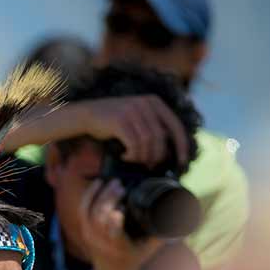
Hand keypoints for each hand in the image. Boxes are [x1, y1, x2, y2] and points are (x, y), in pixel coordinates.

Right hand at [72, 95, 189, 167]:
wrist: (88, 114)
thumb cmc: (114, 121)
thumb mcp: (138, 117)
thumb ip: (153, 127)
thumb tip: (168, 150)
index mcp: (154, 102)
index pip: (176, 126)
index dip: (182, 146)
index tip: (182, 163)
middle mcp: (145, 104)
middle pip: (161, 138)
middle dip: (157, 156)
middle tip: (150, 166)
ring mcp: (132, 111)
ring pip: (148, 142)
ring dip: (143, 157)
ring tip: (135, 161)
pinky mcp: (120, 121)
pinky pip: (134, 144)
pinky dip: (132, 155)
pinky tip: (125, 156)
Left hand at [77, 179, 165, 269]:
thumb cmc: (134, 258)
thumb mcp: (150, 248)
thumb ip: (162, 232)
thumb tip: (179, 214)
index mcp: (118, 246)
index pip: (113, 234)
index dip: (114, 222)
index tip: (120, 209)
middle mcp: (101, 241)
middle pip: (99, 217)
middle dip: (108, 198)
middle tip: (120, 185)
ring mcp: (91, 236)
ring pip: (89, 212)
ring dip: (100, 194)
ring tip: (113, 182)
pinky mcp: (85, 230)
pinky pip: (83, 210)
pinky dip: (90, 195)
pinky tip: (98, 183)